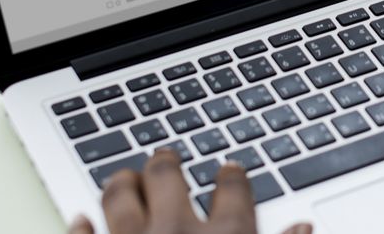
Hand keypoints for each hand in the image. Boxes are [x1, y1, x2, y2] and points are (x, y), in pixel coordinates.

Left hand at [67, 148, 310, 233]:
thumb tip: (305, 228)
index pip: (233, 189)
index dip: (231, 176)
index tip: (228, 171)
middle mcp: (176, 232)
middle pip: (167, 177)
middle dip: (165, 164)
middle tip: (165, 158)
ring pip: (119, 195)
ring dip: (121, 183)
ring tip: (125, 178)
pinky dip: (79, 228)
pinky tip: (79, 222)